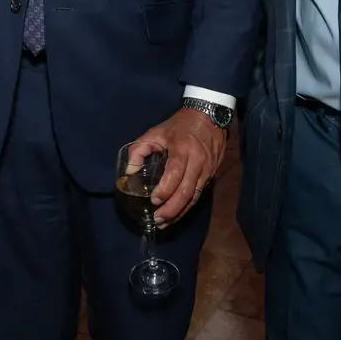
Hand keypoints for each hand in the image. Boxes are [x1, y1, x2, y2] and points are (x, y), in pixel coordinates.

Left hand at [132, 108, 225, 226]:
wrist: (210, 116)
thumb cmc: (179, 125)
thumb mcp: (156, 132)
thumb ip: (139, 149)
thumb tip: (129, 172)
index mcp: (182, 149)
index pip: (175, 173)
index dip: (165, 190)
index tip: (153, 200)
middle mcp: (197, 162)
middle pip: (186, 191)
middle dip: (171, 209)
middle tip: (157, 219)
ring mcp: (207, 170)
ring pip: (194, 197)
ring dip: (179, 212)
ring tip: (165, 222)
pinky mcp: (211, 174)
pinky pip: (199, 194)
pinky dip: (187, 206)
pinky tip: (177, 213)